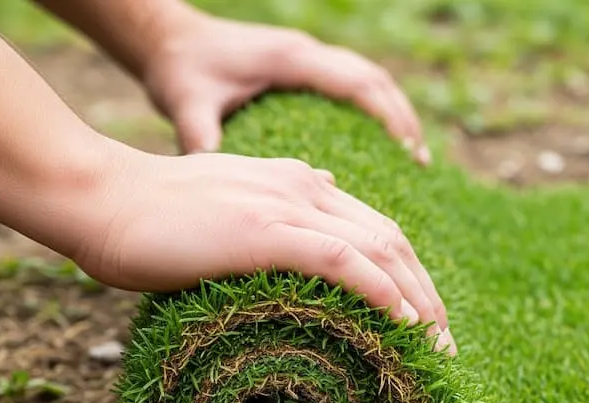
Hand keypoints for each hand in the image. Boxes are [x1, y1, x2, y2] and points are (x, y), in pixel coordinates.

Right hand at [69, 145, 452, 350]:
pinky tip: (403, 320)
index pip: (377, 231)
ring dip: (417, 301)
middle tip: (445, 346)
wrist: (102, 198)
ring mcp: (286, 206)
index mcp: (301, 185)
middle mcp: (306, 188)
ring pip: (378, 250)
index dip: (411, 277)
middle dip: (428, 296)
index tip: (426, 322)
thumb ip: (271, 217)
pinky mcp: (264, 229)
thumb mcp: (229, 210)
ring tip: (436, 346)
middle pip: (392, 241)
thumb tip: (309, 224)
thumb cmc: (155, 214)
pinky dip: (378, 289)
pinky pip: (340, 258)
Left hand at [142, 10, 428, 162]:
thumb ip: (202, 136)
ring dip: (395, 117)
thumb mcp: (187, 104)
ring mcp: (307, 61)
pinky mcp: (303, 72)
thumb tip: (217, 178)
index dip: (390, 118)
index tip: (411, 153)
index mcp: (290, 58)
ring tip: (415, 160)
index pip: (358, 83)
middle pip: (375, 81)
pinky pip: (352, 90)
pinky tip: (382, 149)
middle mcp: (306, 54)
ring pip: (369, 82)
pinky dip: (375, 115)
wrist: (166, 39)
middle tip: (422, 163)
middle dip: (404, 120)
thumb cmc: (179, 70)